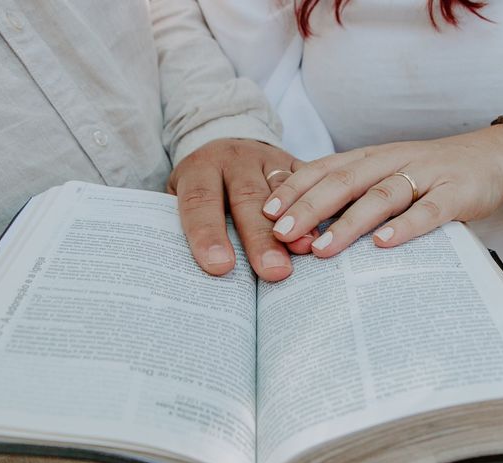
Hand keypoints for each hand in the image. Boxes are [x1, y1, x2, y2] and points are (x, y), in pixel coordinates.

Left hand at [168, 138, 313, 280]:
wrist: (227, 151)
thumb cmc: (202, 188)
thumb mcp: (179, 197)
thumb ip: (178, 224)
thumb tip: (183, 270)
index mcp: (201, 168)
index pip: (200, 201)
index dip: (208, 233)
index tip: (219, 266)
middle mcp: (236, 160)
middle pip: (248, 198)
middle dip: (259, 237)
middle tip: (271, 270)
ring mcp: (269, 160)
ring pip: (284, 190)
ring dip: (297, 222)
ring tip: (305, 251)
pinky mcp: (295, 164)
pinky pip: (311, 185)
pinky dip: (318, 210)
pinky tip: (324, 234)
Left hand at [262, 126, 502, 256]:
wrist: (490, 157)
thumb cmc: (426, 172)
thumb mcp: (383, 171)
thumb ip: (349, 188)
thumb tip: (299, 212)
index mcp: (369, 156)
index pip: (324, 167)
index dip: (294, 188)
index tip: (266, 212)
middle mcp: (391, 160)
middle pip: (345, 180)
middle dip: (309, 206)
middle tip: (281, 233)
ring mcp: (424, 175)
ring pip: (380, 196)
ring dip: (348, 223)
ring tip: (321, 248)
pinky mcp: (455, 194)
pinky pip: (428, 211)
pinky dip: (405, 227)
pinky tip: (383, 244)